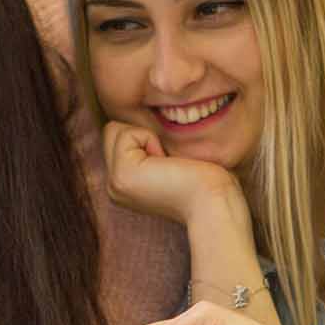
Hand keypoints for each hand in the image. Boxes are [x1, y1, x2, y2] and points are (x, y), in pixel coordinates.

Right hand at [103, 121, 241, 226]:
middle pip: (112, 131)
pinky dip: (151, 140)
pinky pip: (128, 133)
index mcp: (124, 185)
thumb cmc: (204, 181)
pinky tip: (166, 164)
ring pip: (115, 129)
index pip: (119, 137)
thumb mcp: (169, 162)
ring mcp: (114, 183)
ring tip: (167, 164)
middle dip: (142, 135)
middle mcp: (114, 186)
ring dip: (147, 137)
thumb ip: (147, 148)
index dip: (146, 138)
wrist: (213, 202)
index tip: (170, 164)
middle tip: (168, 163)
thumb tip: (139, 122)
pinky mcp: (122, 174)